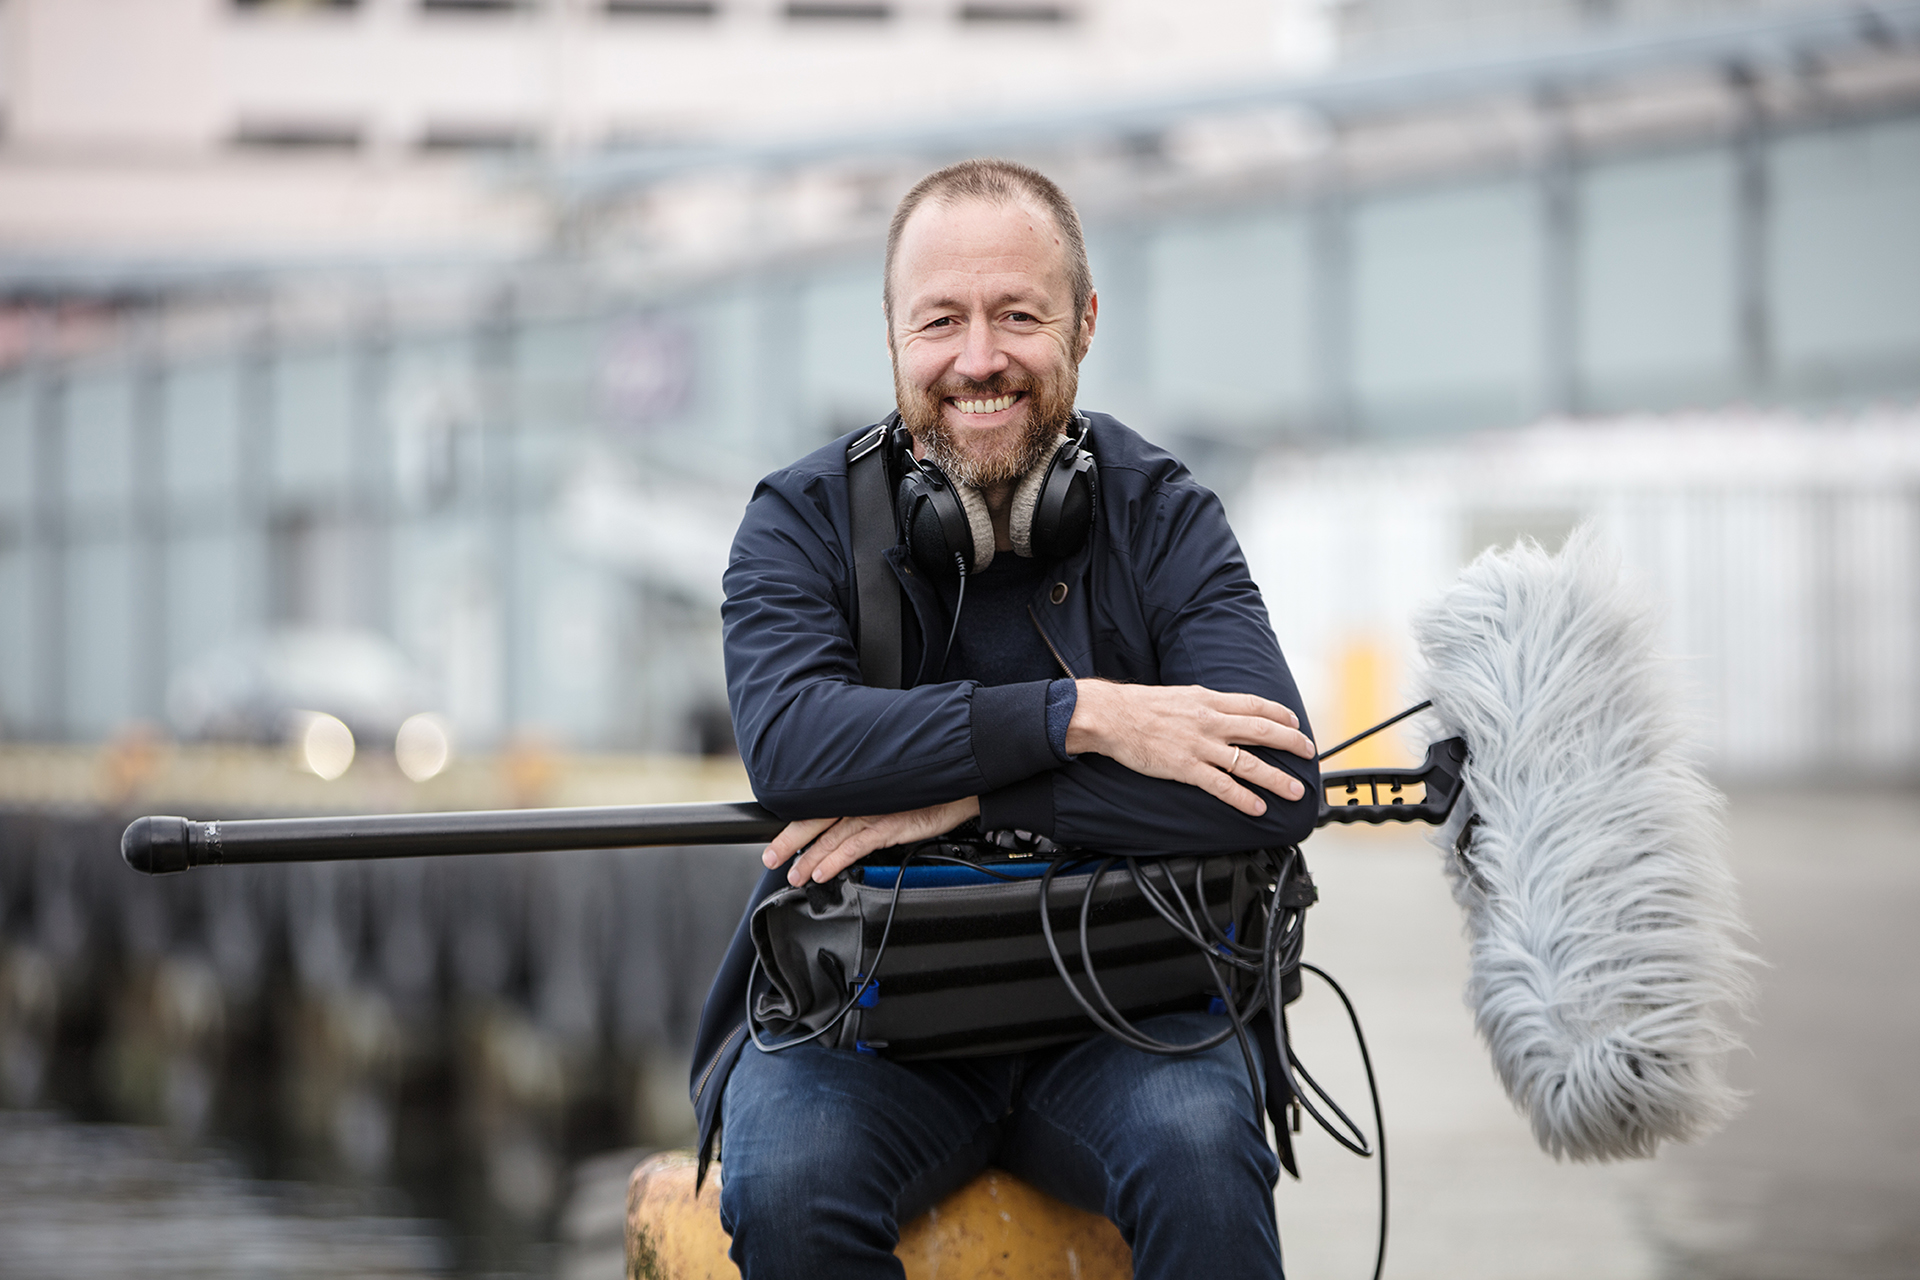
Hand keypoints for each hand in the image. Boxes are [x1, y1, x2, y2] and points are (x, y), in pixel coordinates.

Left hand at [762, 796, 981, 886]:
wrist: (962, 784)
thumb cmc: (930, 789)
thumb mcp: (893, 795)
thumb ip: (870, 806)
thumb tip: (850, 826)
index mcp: (858, 789)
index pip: (818, 805)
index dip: (796, 824)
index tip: (777, 838)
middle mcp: (861, 799)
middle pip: (816, 820)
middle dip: (790, 841)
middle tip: (770, 858)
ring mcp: (874, 812)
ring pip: (831, 837)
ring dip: (809, 859)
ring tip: (794, 876)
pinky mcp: (890, 824)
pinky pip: (855, 846)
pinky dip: (835, 860)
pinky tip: (822, 873)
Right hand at [1066, 681, 1314, 816]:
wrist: (1112, 716)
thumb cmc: (1141, 706)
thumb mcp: (1180, 696)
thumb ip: (1204, 705)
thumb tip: (1222, 712)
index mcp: (1209, 700)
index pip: (1254, 704)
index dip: (1279, 714)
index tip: (1295, 723)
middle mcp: (1210, 721)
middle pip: (1261, 731)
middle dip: (1291, 742)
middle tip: (1309, 753)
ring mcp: (1200, 745)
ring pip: (1249, 762)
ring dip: (1276, 778)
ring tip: (1294, 791)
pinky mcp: (1186, 767)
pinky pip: (1221, 785)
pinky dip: (1243, 798)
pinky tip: (1257, 808)